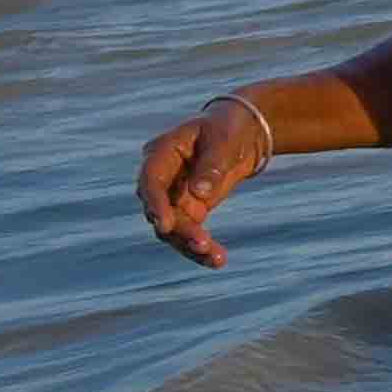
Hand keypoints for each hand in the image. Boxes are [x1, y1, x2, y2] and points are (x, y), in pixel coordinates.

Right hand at [139, 94, 273, 267]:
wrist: (242, 134)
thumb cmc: (228, 130)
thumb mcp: (224, 140)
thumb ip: (212, 165)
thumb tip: (200, 193)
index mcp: (161, 153)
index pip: (150, 181)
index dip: (156, 204)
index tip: (165, 225)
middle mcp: (161, 178)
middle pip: (159, 210)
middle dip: (178, 230)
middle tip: (202, 244)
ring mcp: (171, 196)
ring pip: (172, 228)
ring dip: (190, 245)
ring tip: (217, 259)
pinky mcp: (187, 210)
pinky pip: (188, 232)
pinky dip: (201, 247)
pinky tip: (217, 260)